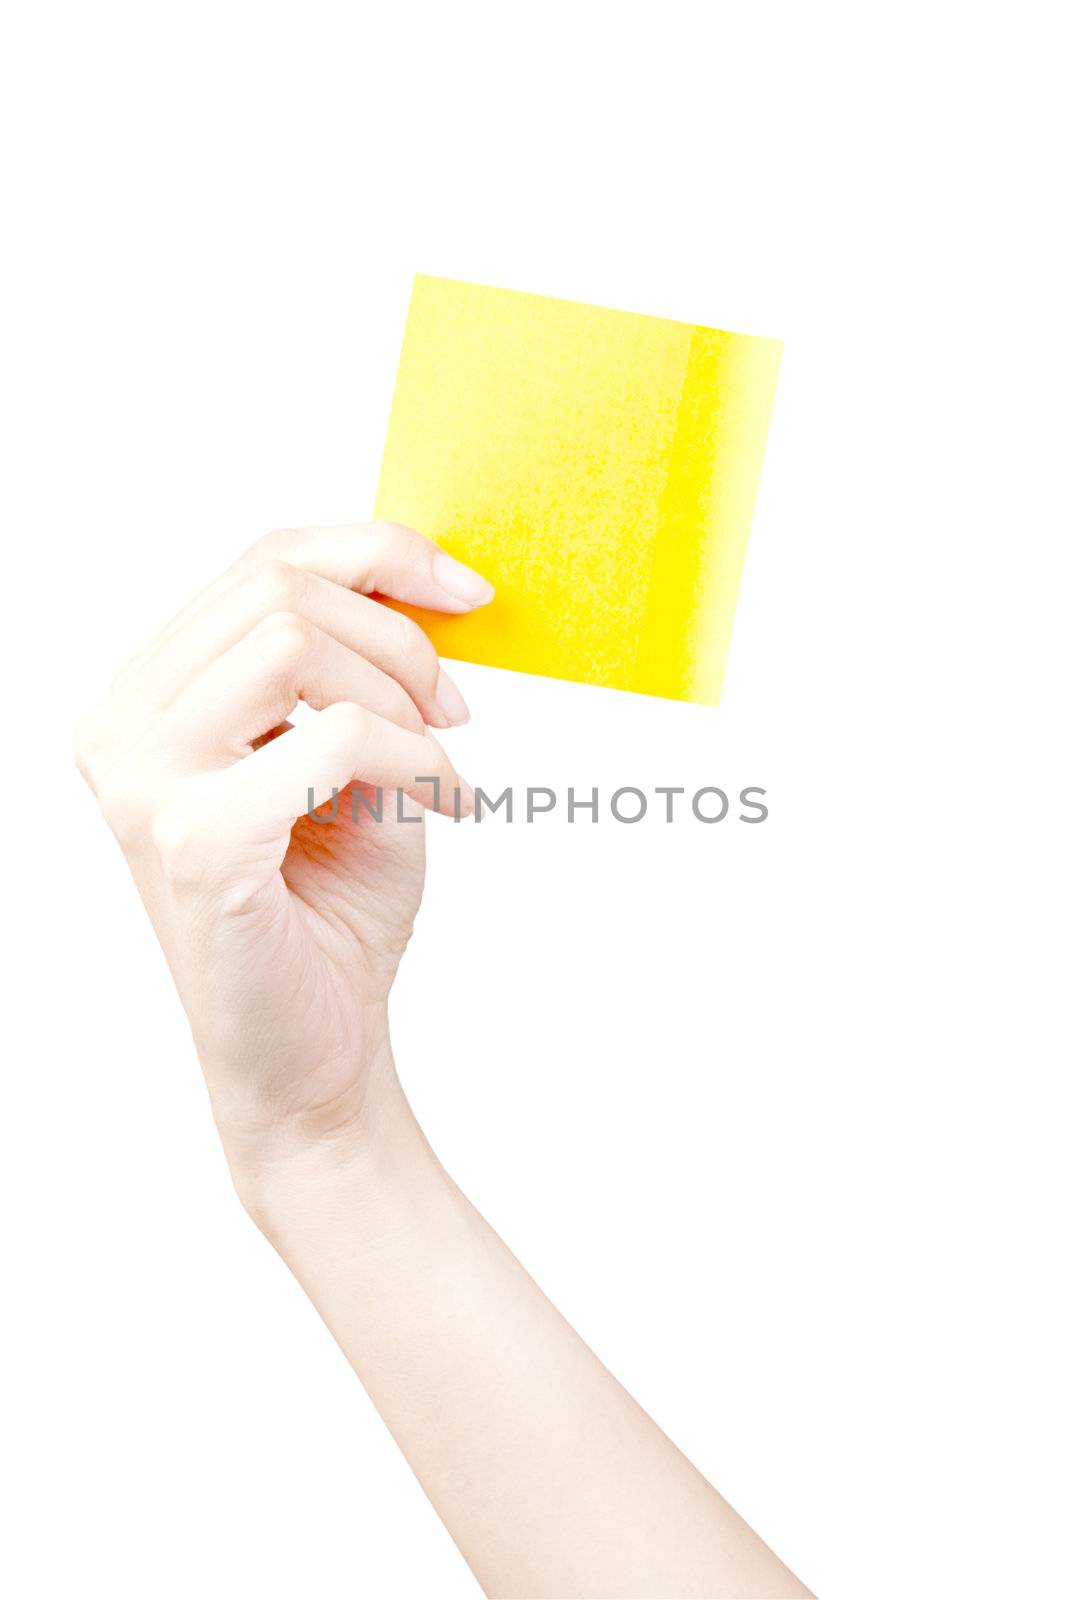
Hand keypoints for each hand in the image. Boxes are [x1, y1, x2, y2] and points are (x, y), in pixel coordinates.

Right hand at [73, 522, 492, 1165]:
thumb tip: (416, 574)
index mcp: (150, 698)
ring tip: (440, 757)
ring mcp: (144, 784)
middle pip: (275, 586)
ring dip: (401, 694)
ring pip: (293, 643)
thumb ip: (354, 667)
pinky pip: (332, 737)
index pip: (258, 564)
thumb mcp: (351, 757)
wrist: (314, 1054)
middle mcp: (123, 729)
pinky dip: (413, 760)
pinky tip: (444, 806)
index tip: (464, 590)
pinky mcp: (196, 841)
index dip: (375, 553)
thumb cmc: (326, 910)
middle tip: (456, 708)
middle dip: (399, 633)